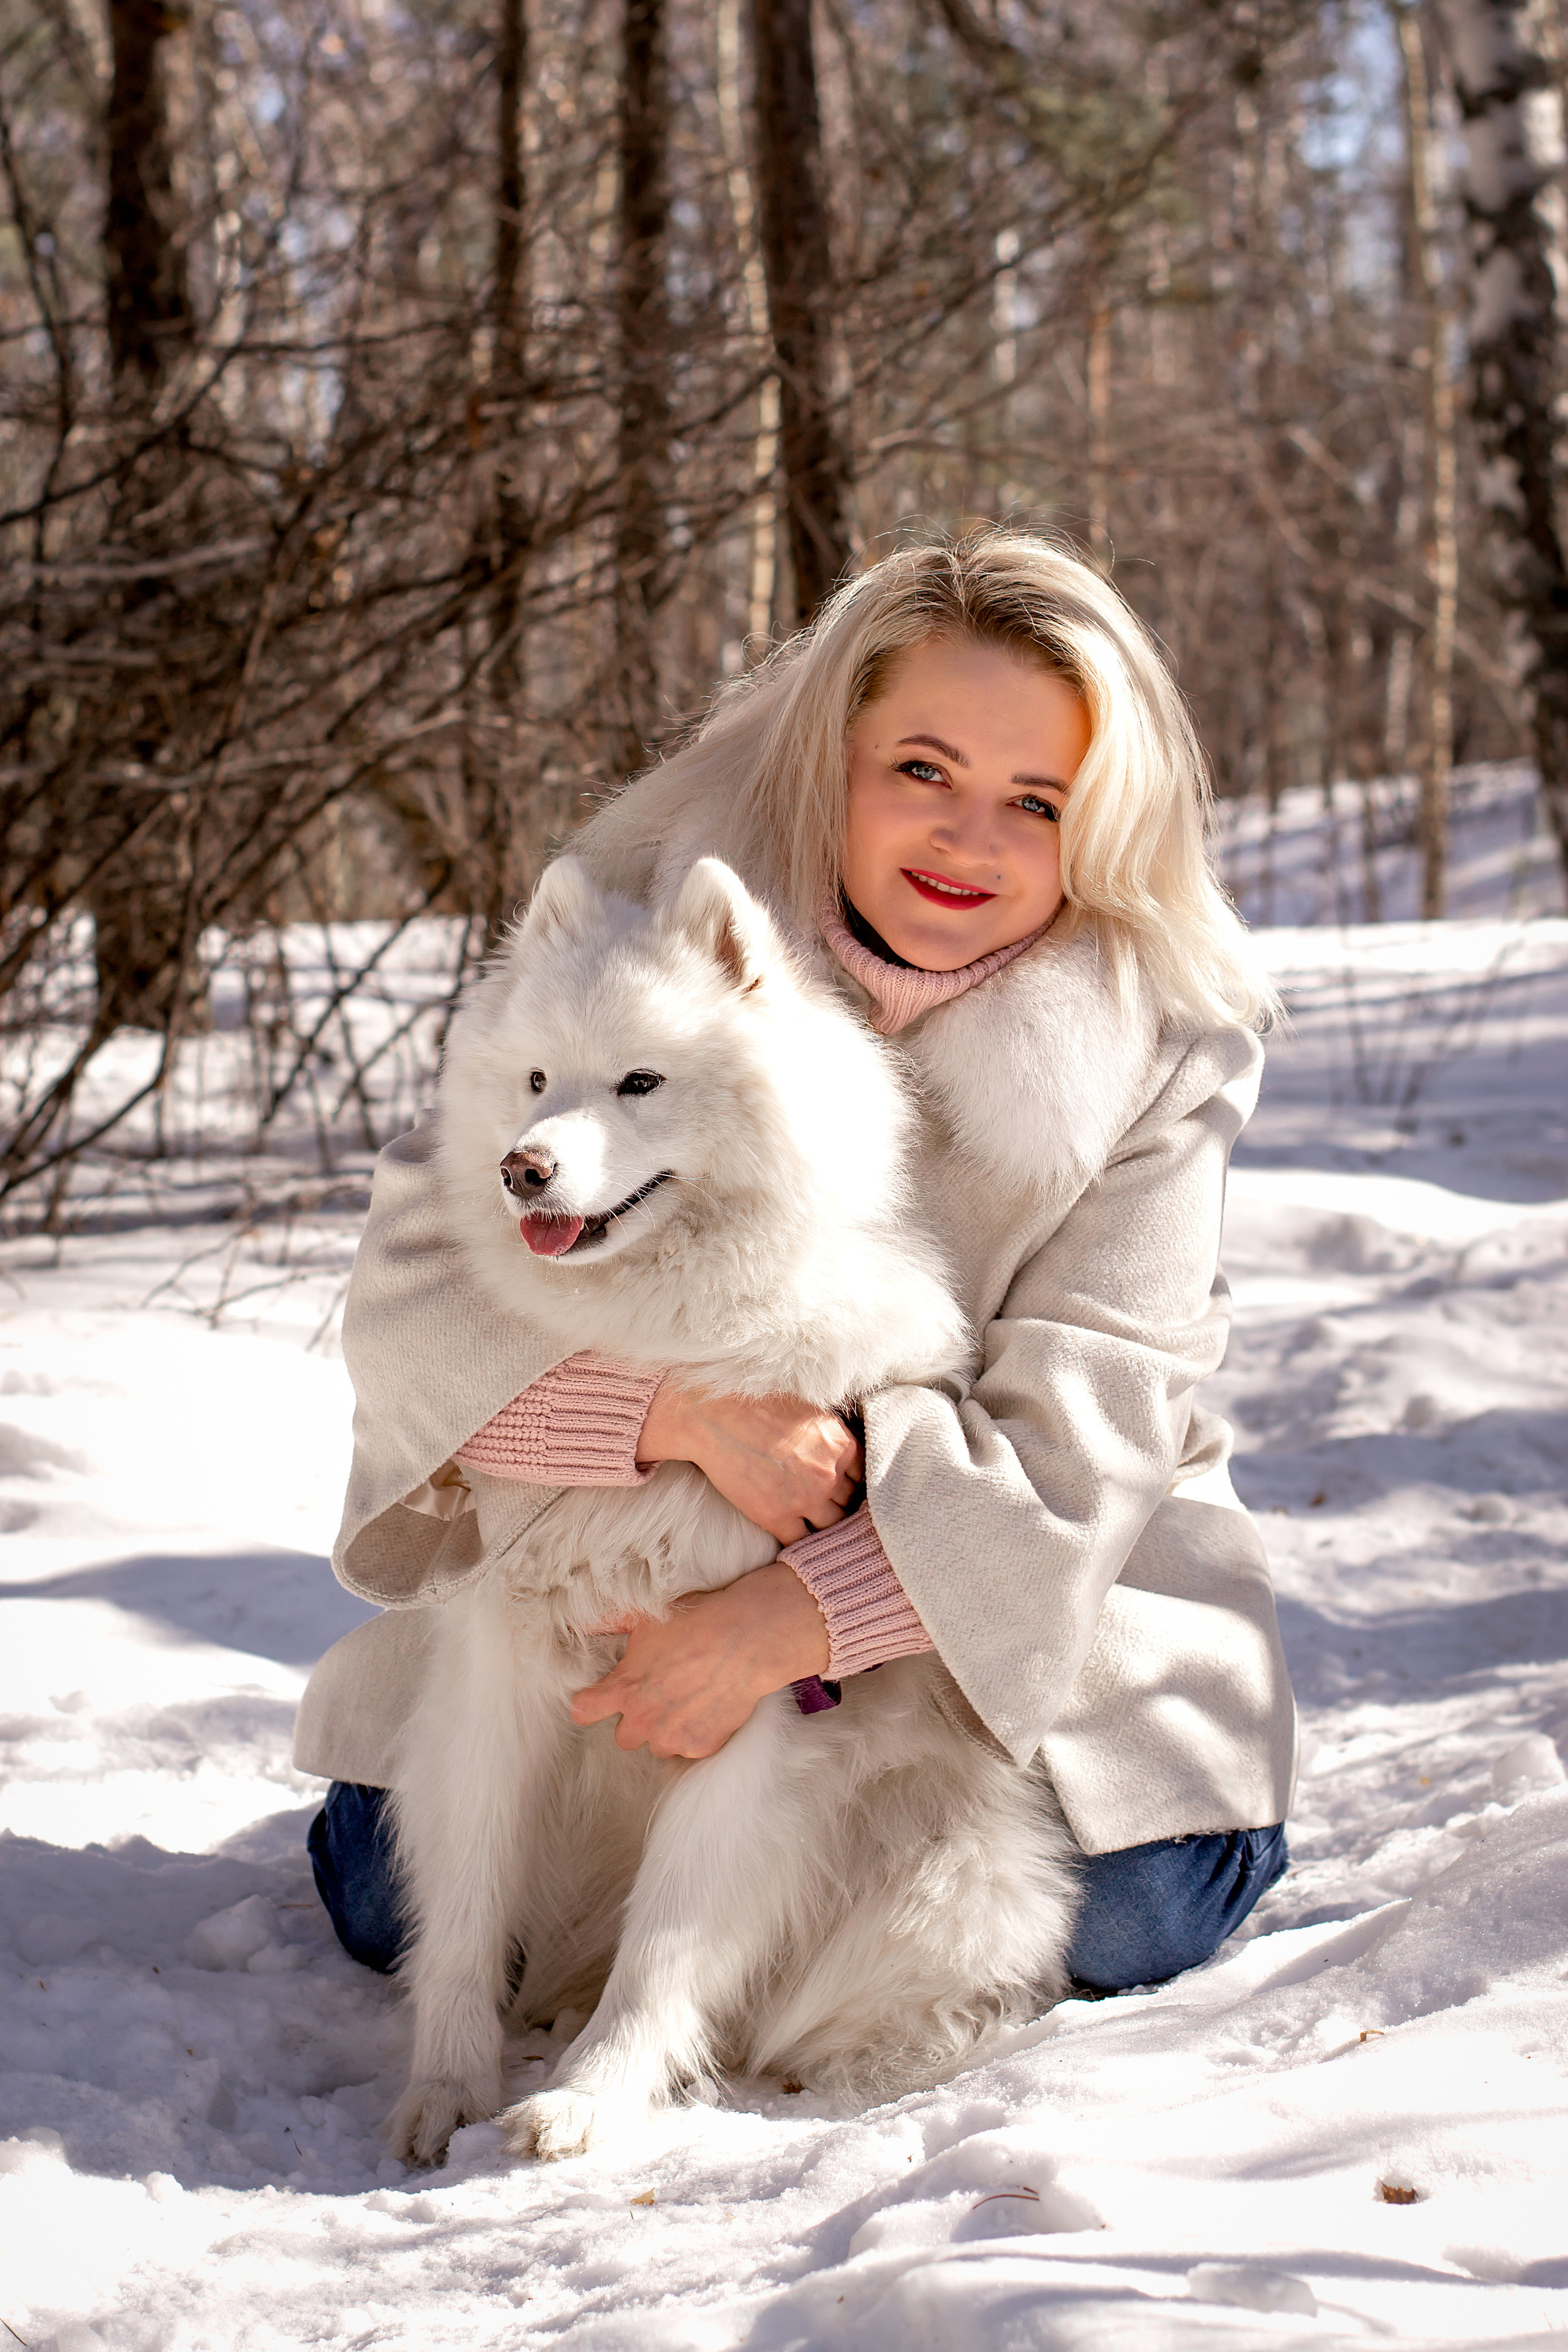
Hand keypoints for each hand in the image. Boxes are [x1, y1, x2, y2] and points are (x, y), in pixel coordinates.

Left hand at [570, 1564, 831, 1758]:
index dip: (589, 1705)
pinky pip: (689, 1749)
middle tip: (656, 1696)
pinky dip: (696, 1733)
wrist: (747, 1639)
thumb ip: (609, 1624)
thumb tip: (580, 1625)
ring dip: (666, 1730)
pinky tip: (709, 1707)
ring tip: (687, 1700)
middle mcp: (643, 1720)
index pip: (583, 1712)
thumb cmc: (695, 1622)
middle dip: (636, 1720)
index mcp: (623, 1689)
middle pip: (623, 1737)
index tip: (599, 1700)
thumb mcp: (645, 1617)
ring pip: (658, 1746)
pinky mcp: (702, 1746)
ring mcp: (673, 1737)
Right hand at [637, 1383, 860, 1543]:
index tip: (845, 1489)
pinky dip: (800, 1541)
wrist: (715, 1415)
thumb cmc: (758, 1403)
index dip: (854, 1484)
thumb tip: (842, 1452)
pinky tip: (795, 1535)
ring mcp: (805, 1498)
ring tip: (816, 1524)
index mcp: (841, 1445)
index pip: (864, 1477)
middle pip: (850, 1503)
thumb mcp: (810, 1410)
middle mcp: (830, 1474)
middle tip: (832, 1508)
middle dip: (842, 1505)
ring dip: (825, 1526)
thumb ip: (832, 1436)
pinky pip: (800, 1542)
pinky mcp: (776, 1516)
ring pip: (831, 1526)